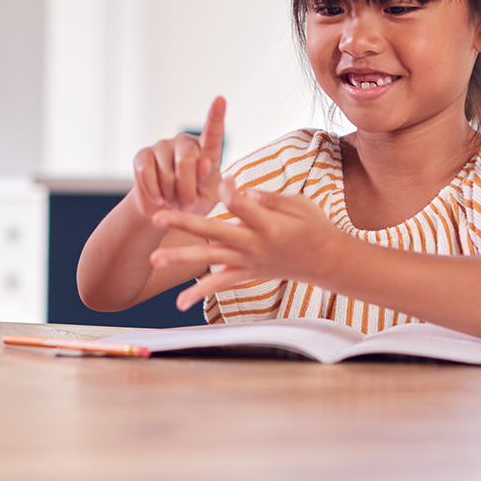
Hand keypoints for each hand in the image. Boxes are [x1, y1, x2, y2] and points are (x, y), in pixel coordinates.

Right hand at [131, 97, 226, 218]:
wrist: (165, 210)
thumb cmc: (195, 199)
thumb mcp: (209, 195)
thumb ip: (211, 182)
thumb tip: (205, 163)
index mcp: (207, 149)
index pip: (213, 132)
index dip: (216, 116)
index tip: (220, 99)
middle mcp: (184, 142)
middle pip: (186, 161)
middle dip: (187, 189)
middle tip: (188, 205)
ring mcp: (162, 146)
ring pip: (166, 173)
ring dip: (171, 195)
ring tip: (174, 201)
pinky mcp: (142, 155)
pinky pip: (146, 173)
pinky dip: (153, 191)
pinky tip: (159, 198)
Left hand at [149, 176, 342, 310]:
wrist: (325, 260)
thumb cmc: (313, 226)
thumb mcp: (300, 204)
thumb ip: (271, 198)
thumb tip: (246, 191)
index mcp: (269, 224)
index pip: (241, 204)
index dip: (229, 189)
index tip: (223, 178)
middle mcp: (255, 245)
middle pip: (214, 232)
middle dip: (184, 223)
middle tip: (157, 217)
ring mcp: (248, 262)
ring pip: (210, 259)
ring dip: (181, 258)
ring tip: (155, 258)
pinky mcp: (246, 273)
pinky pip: (220, 285)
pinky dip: (199, 294)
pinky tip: (180, 303)